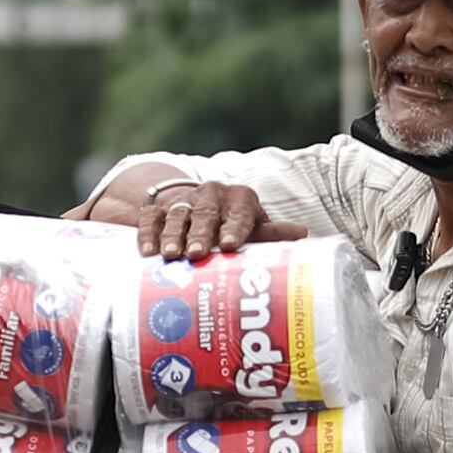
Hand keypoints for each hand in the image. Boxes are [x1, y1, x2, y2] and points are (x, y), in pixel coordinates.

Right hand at [139, 176, 269, 260]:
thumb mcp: (253, 228)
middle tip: (197, 254)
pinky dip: (148, 234)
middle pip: (206, 213)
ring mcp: (183, 201)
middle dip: (201, 234)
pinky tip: (148, 253)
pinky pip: (150, 219)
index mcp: (240, 199)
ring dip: (174, 235)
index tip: (230, 245)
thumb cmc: (232, 225)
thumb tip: (304, 233)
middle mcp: (211, 196)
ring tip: (172, 256)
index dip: (234, 227)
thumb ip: (273, 235)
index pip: (240, 211)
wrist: (194, 208)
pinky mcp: (158, 209)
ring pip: (178, 215)